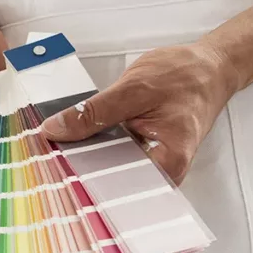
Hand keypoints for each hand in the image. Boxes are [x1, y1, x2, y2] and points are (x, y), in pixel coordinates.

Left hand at [40, 42, 237, 183]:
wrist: (209, 67)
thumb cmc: (185, 77)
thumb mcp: (134, 88)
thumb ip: (94, 112)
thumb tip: (56, 129)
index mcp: (166, 162)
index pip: (115, 185)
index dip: (80, 179)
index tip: (49, 172)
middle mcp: (159, 172)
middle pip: (108, 181)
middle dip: (76, 171)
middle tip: (43, 162)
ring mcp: (147, 164)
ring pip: (105, 169)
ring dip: (80, 160)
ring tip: (52, 153)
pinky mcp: (137, 153)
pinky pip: (109, 157)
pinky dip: (91, 149)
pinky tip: (71, 144)